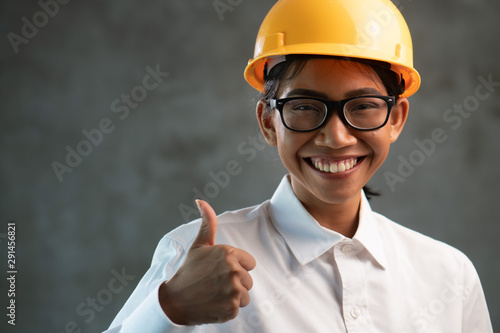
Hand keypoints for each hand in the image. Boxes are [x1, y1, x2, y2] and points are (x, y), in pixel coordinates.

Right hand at [159, 200, 256, 324]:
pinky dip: (228, 309)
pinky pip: (238, 308)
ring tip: (215, 294)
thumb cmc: (188, 272)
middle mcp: (233, 270)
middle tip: (215, 284)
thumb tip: (201, 201)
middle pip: (248, 280)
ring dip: (233, 297)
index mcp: (228, 253)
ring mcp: (233, 290)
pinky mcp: (232, 308)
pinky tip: (214, 304)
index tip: (220, 271)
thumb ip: (208, 223)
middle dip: (235, 283)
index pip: (250, 263)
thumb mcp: (199, 246)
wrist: (175, 301)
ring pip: (246, 295)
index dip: (237, 267)